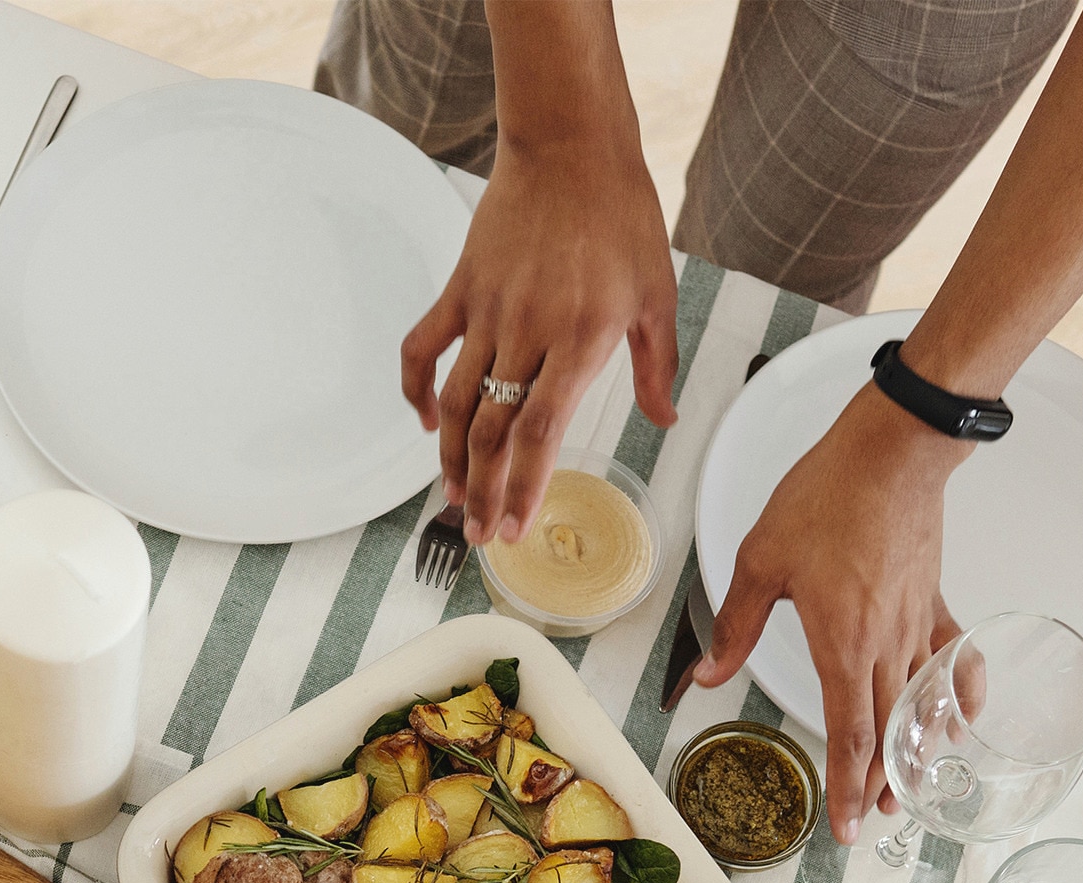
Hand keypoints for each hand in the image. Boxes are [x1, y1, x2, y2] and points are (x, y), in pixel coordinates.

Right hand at [401, 126, 676, 549]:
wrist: (571, 146)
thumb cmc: (621, 217)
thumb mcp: (657, 294)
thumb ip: (657, 365)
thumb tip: (664, 419)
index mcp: (581, 340)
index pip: (541, 432)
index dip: (521, 486)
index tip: (513, 527)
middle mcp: (529, 333)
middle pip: (493, 432)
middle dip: (482, 491)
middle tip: (479, 535)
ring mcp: (488, 312)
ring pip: (457, 403)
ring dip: (449, 458)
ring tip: (451, 499)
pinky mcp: (460, 290)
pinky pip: (423, 349)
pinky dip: (417, 390)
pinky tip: (427, 423)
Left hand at [694, 387, 971, 840]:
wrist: (892, 450)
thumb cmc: (829, 497)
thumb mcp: (759, 562)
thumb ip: (734, 626)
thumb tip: (706, 675)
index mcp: (840, 643)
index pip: (847, 733)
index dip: (847, 786)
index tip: (845, 825)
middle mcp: (885, 644)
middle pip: (888, 731)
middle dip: (881, 782)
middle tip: (875, 819)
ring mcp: (916, 623)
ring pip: (922, 705)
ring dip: (918, 753)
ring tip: (913, 789)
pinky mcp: (934, 599)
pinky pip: (953, 658)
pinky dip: (959, 694)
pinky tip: (962, 720)